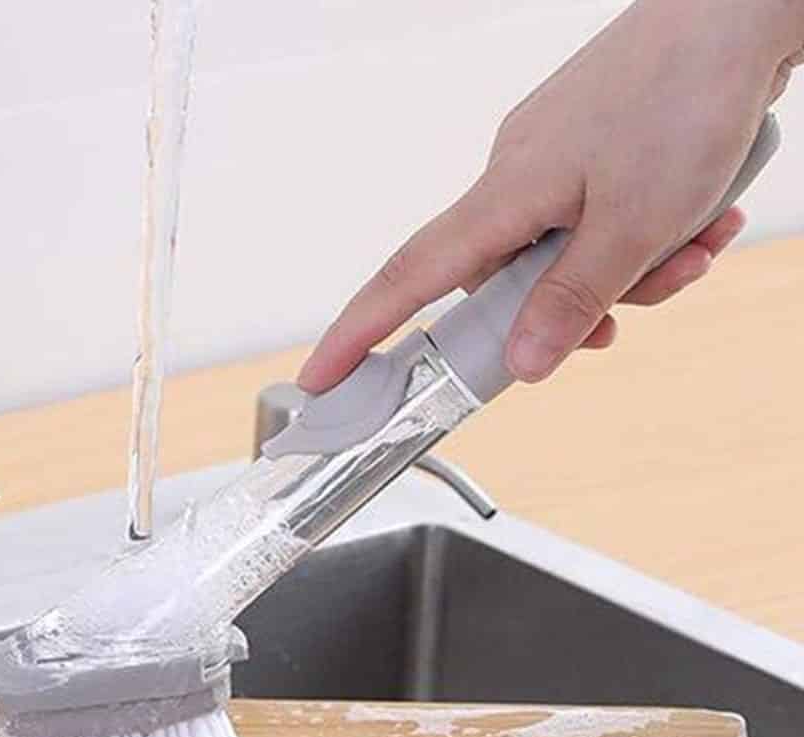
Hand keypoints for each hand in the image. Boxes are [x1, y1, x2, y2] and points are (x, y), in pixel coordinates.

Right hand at [299, 0, 803, 393]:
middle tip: (629, 316)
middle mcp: (513, 179)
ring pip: (563, 257)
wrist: (740, 8)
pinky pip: (593, 221)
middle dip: (573, 312)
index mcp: (504, 196)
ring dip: (630, 272)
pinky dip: (642, 236)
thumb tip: (521, 364)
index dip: (358, 334)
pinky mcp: (586, 150)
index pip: (408, 280)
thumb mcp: (637, 225)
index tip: (319, 377)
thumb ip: (573, 301)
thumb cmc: (687, 95)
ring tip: (693, 245)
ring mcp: (549, 162)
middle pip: (507, 286)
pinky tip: (699, 217)